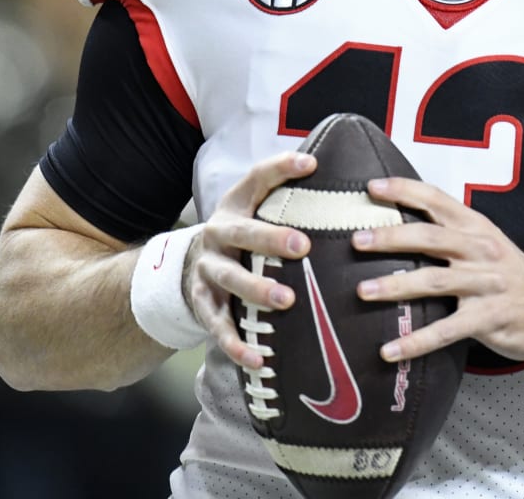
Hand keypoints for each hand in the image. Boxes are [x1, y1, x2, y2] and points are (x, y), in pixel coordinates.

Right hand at [184, 149, 316, 368]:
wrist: (190, 265)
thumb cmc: (243, 234)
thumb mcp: (255, 206)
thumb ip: (287, 193)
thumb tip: (333, 173)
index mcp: (236, 205)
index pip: (257, 179)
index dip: (282, 168)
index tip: (312, 164)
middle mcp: (218, 234)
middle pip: (243, 234)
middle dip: (271, 239)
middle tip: (303, 246)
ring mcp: (208, 269)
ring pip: (231, 279)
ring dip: (257, 289)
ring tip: (286, 300)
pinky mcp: (203, 304)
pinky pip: (219, 326)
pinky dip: (237, 345)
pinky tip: (258, 359)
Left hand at [350, 176, 523, 363]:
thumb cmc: (509, 276)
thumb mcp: (486, 244)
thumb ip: (450, 235)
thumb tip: (396, 228)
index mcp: (476, 227)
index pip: (437, 200)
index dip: (404, 190)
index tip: (372, 188)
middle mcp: (481, 250)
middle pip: (430, 238)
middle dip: (390, 237)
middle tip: (356, 240)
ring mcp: (486, 284)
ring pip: (434, 281)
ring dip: (395, 286)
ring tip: (362, 291)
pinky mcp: (488, 318)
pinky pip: (446, 330)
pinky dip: (415, 341)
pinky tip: (389, 350)